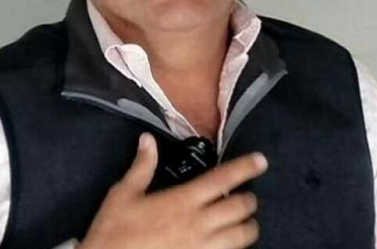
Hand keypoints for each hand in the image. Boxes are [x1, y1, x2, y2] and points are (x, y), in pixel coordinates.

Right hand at [79, 133, 267, 248]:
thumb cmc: (114, 230)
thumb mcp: (123, 194)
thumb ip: (141, 167)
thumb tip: (148, 139)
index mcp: (182, 200)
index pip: (222, 179)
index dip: (245, 168)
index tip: (261, 161)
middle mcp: (198, 224)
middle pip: (239, 208)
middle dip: (250, 200)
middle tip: (248, 197)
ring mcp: (202, 248)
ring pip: (241, 237)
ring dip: (248, 227)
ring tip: (246, 222)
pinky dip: (234, 248)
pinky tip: (230, 244)